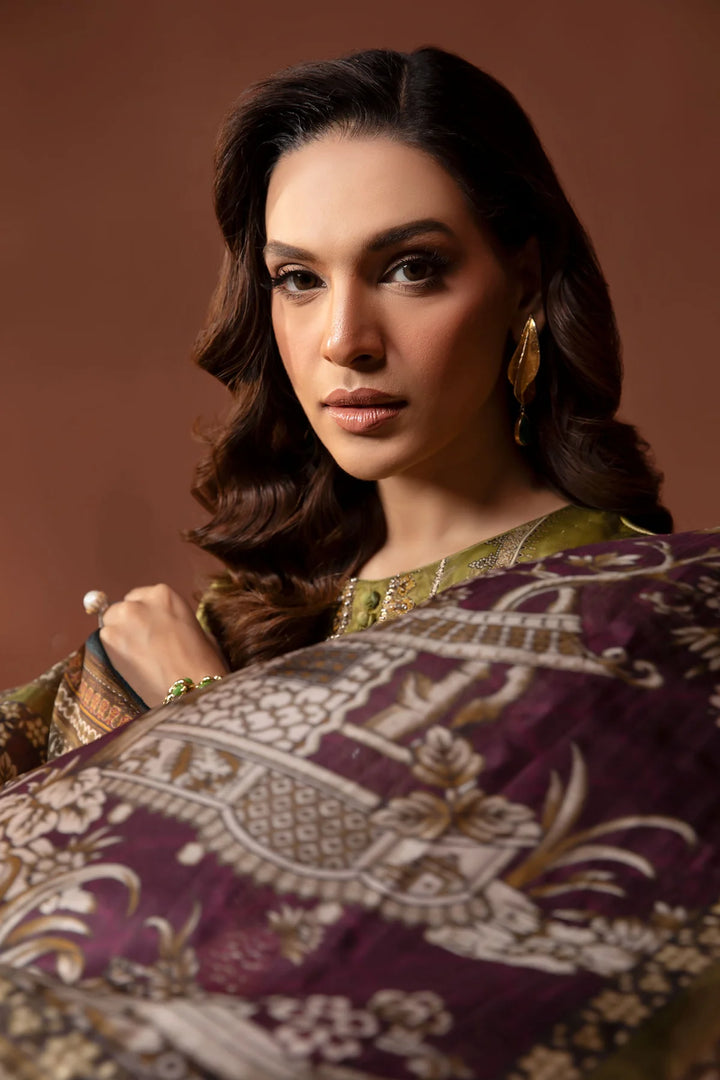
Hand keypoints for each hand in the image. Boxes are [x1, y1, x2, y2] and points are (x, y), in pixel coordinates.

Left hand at [100, 584, 227, 706]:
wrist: (192, 686)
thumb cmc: (202, 662)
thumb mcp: (194, 628)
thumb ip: (172, 619)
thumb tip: (161, 625)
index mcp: (164, 594)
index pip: (138, 597)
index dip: (142, 615)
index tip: (148, 629)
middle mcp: (140, 601)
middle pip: (121, 608)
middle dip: (127, 625)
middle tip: (141, 645)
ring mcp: (123, 617)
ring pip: (109, 623)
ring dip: (118, 637)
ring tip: (136, 658)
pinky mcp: (110, 637)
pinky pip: (104, 641)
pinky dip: (112, 652)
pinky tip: (130, 665)